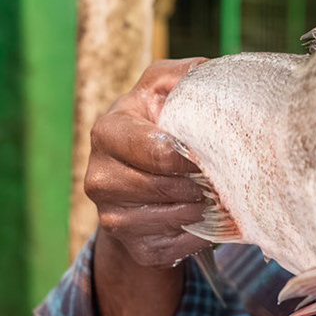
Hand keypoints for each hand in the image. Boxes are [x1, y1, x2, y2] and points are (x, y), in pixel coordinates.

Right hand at [86, 58, 211, 268]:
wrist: (138, 178)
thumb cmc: (157, 125)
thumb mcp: (164, 89)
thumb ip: (185, 74)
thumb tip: (212, 70)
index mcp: (108, 131)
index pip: (155, 150)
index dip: (189, 155)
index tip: (208, 154)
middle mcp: (99, 176)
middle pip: (164, 186)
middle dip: (197, 182)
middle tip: (216, 176)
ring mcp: (110, 215)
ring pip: (173, 216)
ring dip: (201, 207)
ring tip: (211, 193)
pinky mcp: (131, 245)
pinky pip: (176, 244)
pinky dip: (198, 233)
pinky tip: (201, 217)